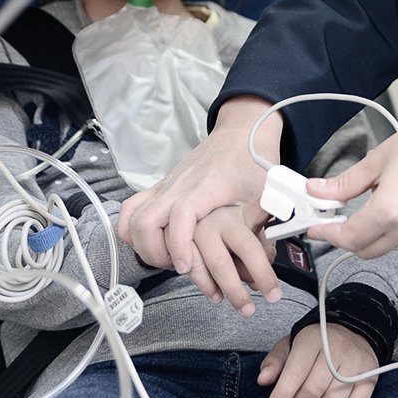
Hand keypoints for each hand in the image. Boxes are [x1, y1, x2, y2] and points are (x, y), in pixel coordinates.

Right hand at [118, 95, 282, 307]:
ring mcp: (166, 185)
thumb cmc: (253, 161)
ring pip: (133, 217)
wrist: (242, 132)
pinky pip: (132, 209)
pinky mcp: (160, 187)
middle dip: (154, 252)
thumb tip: (266, 255)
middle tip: (179, 266)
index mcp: (206, 186)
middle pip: (145, 219)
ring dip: (143, 244)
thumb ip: (263, 221)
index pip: (181, 213)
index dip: (179, 243)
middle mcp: (179, 185)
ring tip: (167, 258)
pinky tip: (153, 243)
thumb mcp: (265, 190)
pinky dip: (133, 230)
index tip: (184, 266)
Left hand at [257, 326, 377, 397]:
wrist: (352, 332)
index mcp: (313, 339)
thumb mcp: (291, 345)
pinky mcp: (370, 377)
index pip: (295, 372)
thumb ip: (275, 361)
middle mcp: (337, 349)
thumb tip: (263, 380)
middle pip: (313, 391)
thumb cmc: (316, 344)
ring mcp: (356, 363)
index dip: (281, 396)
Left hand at [305, 112, 397, 257]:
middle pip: (366, 249)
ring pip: (389, 244)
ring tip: (382, 196)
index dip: (328, 234)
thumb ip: (346, 182)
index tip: (318, 227)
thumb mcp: (380, 158)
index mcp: (389, 212)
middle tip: (341, 214)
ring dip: (377, 230)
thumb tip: (321, 190)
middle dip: (350, 235)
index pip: (348, 239)